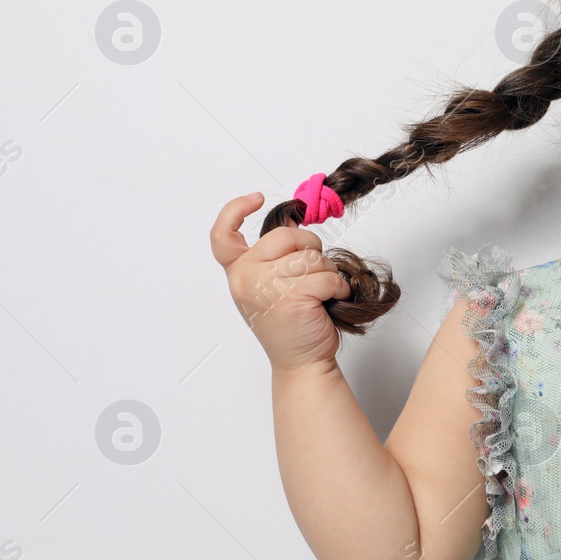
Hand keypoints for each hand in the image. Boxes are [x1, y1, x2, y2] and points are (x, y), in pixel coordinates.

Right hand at [210, 192, 351, 372]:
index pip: (222, 234)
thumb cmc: (293, 323)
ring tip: (322, 293)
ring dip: (327, 273)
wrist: (301, 361)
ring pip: (311, 257)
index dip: (236, 209)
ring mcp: (266, 287)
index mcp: (238, 272)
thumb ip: (274, 258)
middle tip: (315, 271)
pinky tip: (331, 301)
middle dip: (310, 247)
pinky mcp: (291, 297)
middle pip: (285, 236)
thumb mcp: (271, 286)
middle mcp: (245, 278)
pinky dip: (338, 288)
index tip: (257, 198)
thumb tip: (292, 224)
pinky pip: (326, 277)